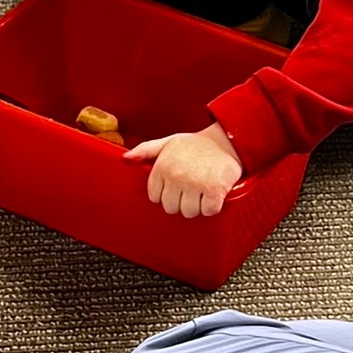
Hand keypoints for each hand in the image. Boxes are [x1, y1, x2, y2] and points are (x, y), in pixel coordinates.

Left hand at [126, 122, 242, 218]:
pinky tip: (213, 192)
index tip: (176, 186)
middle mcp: (176, 176)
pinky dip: (212, 205)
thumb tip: (125, 158)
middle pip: (171, 208)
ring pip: (189, 212)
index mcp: (162, 166)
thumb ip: (146, 150)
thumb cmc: (197, 144)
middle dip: (182, 201)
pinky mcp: (213, 190)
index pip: (155, 197)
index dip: (167, 193)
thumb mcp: (168, 142)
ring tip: (202, 188)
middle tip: (191, 187)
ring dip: (197, 205)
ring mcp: (194, 184)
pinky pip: (208, 211)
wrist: (227, 140)